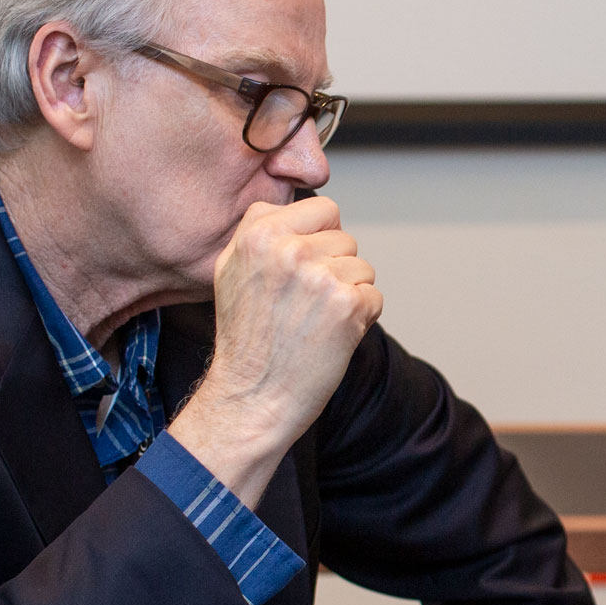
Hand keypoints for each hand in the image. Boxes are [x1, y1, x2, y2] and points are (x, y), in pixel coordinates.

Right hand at [168, 197, 381, 501]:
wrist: (252, 397)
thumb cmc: (246, 339)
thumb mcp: (231, 270)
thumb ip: (260, 230)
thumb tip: (296, 207)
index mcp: (260, 234)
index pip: (323, 208)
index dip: (321, 237)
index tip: (305, 266)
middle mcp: (290, 250)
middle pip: (345, 239)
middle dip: (334, 268)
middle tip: (305, 304)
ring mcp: (321, 277)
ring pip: (362, 268)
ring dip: (349, 294)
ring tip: (314, 321)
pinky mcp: (347, 305)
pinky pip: (374, 297)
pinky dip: (361, 318)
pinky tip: (330, 336)